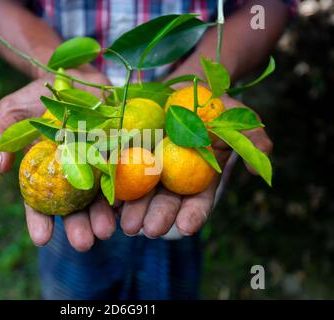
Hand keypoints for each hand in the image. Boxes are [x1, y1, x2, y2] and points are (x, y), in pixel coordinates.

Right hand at [0, 69, 116, 251]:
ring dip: (104, 215)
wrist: (71, 75)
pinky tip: (127, 205)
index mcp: (46, 172)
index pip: (39, 202)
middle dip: (79, 226)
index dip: (40, 221)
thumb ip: (3, 134)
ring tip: (107, 230)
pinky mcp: (118, 148)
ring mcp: (96, 163)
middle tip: (84, 242)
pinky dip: (125, 188)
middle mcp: (72, 173)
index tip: (41, 239)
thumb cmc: (37, 96)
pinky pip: (122, 169)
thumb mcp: (13, 111)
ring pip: (101, 196)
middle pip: (75, 206)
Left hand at [120, 95, 272, 237]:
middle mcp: (171, 179)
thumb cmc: (212, 104)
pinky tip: (109, 200)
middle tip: (149, 230)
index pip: (197, 202)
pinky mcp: (126, 155)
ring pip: (140, 193)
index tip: (187, 228)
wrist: (179, 87)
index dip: (193, 214)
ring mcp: (147, 168)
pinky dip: (113, 186)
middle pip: (164, 202)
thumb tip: (256, 171)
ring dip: (134, 210)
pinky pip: (118, 172)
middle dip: (158, 217)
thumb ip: (251, 142)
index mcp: (198, 177)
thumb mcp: (237, 118)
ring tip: (128, 225)